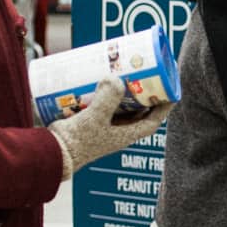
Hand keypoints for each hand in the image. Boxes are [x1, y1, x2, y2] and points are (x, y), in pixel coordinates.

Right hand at [50, 77, 169, 177]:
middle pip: (138, 110)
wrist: (54, 153)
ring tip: (125, 73)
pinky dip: (104, 94)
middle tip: (146, 74)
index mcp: (126, 135)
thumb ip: (107, 98)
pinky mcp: (89, 122)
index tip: (171, 91)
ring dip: (124, 92)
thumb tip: (115, 79)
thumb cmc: (78, 141)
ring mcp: (103, 127)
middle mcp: (117, 131)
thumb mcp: (95, 118)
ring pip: (120, 107)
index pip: (153, 120)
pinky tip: (100, 80)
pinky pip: (103, 106)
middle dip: (143, 93)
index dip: (164, 107)